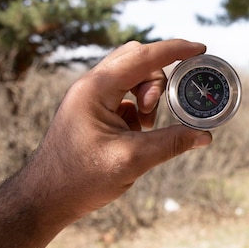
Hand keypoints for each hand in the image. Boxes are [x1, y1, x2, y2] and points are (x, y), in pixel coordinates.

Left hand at [29, 39, 212, 221]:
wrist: (44, 199)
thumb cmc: (80, 179)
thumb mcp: (132, 160)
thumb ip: (170, 143)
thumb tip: (204, 136)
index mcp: (96, 88)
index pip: (143, 56)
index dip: (175, 49)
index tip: (200, 48)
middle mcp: (91, 85)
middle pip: (137, 60)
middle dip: (157, 80)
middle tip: (155, 112)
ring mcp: (90, 97)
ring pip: (131, 77)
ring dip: (148, 95)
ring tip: (146, 127)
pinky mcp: (92, 110)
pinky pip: (124, 95)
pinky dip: (138, 107)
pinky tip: (136, 133)